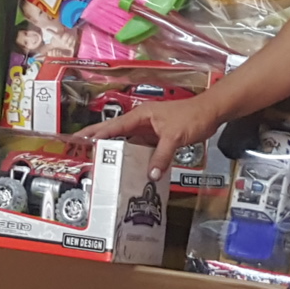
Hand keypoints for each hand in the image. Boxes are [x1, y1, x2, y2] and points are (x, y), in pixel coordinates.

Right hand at [77, 92, 228, 163]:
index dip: (96, 133)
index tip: (79, 139)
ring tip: (103, 164)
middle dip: (100, 141)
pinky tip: (132, 169)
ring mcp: (150, 130)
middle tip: (82, 152)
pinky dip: (136, 158)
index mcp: (140, 115)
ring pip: (129, 142)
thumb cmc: (192, 117)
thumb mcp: (174, 137)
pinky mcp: (159, 138)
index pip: (113, 126)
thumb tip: (150, 175)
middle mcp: (142, 122)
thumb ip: (161, 156)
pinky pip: (143, 149)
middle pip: (116, 133)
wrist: (210, 113)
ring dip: (118, 152)